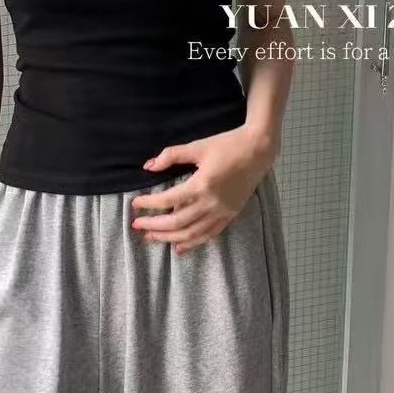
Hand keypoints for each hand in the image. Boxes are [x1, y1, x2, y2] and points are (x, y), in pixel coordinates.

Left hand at [131, 126, 279, 254]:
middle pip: (177, 222)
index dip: (149, 204)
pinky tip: (178, 247)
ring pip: (191, 233)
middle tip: (137, 225)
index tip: (135, 204)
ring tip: (151, 237)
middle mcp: (211, 203)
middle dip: (154, 226)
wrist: (258, 150)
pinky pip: (209, 235)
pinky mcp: (230, 215)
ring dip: (169, 238)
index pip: (168, 200)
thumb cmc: (227, 144)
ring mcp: (222, 212)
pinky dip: (192, 243)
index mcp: (201, 184)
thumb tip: (149, 166)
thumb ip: (171, 155)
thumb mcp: (197, 147)